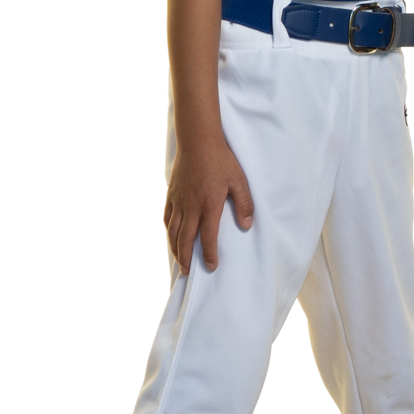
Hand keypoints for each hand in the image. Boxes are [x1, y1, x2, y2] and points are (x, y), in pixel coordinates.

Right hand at [163, 140, 253, 274]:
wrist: (198, 141)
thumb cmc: (221, 160)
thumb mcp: (239, 181)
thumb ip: (244, 204)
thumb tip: (246, 226)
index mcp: (209, 205)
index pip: (208, 237)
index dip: (210, 254)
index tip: (212, 266)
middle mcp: (191, 207)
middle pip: (185, 239)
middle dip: (186, 258)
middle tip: (188, 272)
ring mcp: (179, 201)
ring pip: (173, 231)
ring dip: (175, 249)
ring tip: (178, 261)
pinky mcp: (171, 194)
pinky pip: (167, 217)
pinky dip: (168, 231)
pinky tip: (170, 237)